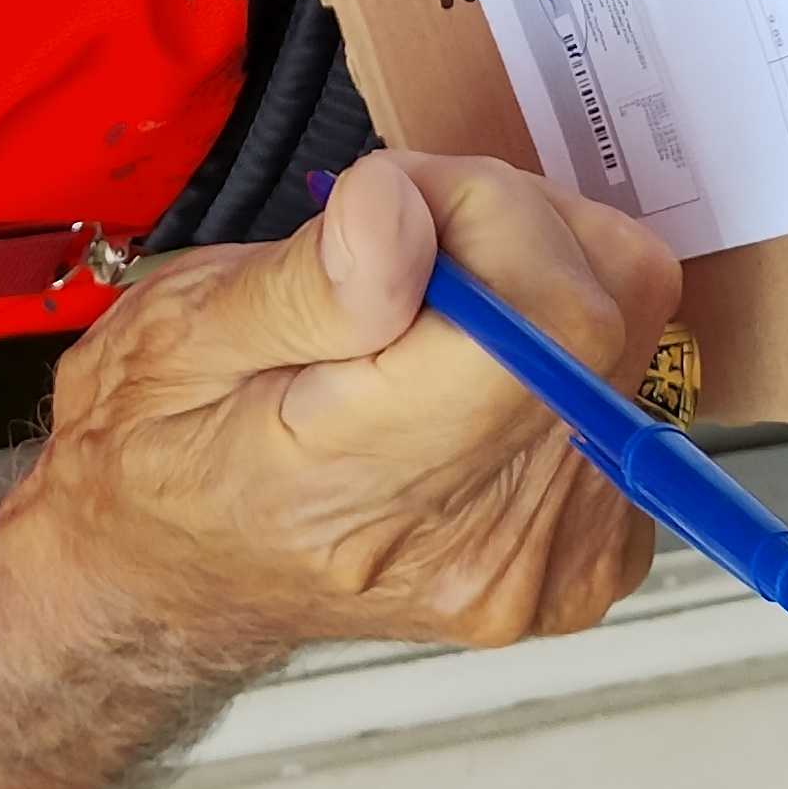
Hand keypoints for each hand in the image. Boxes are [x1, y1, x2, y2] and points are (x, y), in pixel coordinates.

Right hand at [0, 150, 681, 663]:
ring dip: (536, 278)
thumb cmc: (157, 451)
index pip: (552, 317)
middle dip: (509, 225)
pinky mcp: (586, 560)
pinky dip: (558, 349)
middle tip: (393, 244)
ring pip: (630, 333)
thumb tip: (408, 212)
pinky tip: (463, 369)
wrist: (166, 583)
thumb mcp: (174, 335)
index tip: (396, 204)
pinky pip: (630, 392)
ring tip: (417, 310)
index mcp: (370, 484)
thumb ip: (306, 280)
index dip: (489, 211)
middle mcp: (484, 543)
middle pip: (606, 305)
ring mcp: (546, 564)